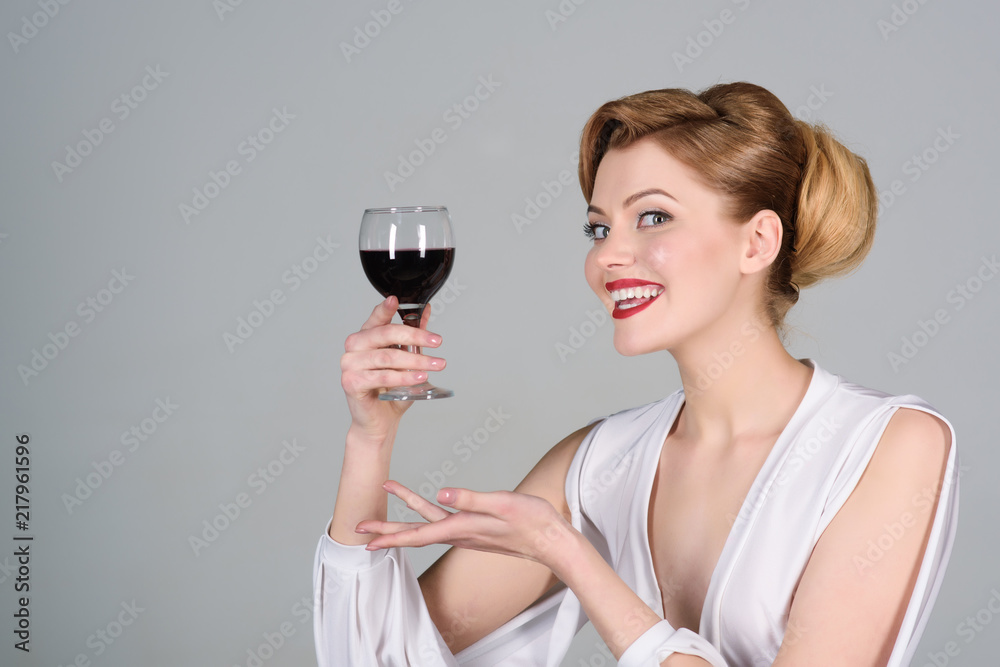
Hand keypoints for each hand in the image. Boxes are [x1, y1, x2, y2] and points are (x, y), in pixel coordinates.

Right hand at [340, 296, 445, 439]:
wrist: (379, 421)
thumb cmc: (390, 390)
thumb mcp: (406, 360)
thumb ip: (413, 336)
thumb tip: (426, 311)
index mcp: (364, 337)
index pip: (375, 318)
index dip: (385, 308)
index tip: (397, 300)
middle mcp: (354, 347)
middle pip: (386, 334)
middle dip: (416, 336)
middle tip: (437, 341)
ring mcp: (349, 365)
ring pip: (388, 357)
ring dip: (416, 360)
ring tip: (437, 364)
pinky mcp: (351, 382)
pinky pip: (382, 376)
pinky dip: (404, 376)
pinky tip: (421, 377)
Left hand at [357, 480, 579, 567]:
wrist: (552, 540)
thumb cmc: (531, 521)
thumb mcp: (502, 503)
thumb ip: (471, 498)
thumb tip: (441, 492)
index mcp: (461, 527)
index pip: (417, 534)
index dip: (389, 536)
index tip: (366, 538)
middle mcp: (459, 533)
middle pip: (414, 532)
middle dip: (386, 529)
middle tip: (359, 526)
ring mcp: (467, 532)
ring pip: (427, 524)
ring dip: (404, 514)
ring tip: (387, 497)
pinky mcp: (475, 527)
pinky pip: (443, 520)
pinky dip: (427, 512)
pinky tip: (425, 503)